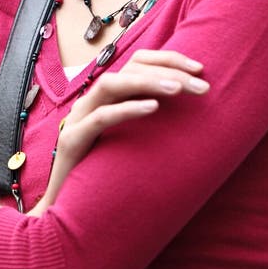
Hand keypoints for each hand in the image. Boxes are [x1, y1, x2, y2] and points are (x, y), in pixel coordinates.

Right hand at [32, 50, 208, 213]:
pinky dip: (127, 109)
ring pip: (112, 84)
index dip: (168, 59)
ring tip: (179, 89)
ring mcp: (79, 118)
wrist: (66, 209)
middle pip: (129, 69)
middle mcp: (92, 101)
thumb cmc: (103, 174)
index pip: (137, 62)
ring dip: (148, 82)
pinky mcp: (72, 140)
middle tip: (202, 86)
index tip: (200, 69)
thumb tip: (192, 113)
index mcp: (107, 97)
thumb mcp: (131, 141)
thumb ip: (151, 122)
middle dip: (168, 72)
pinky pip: (101, 117)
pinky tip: (153, 108)